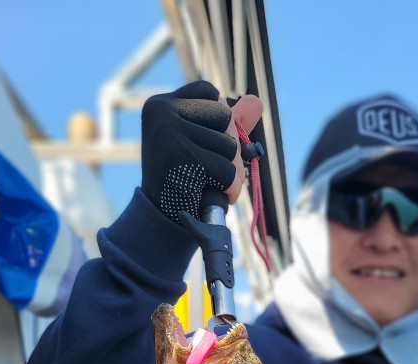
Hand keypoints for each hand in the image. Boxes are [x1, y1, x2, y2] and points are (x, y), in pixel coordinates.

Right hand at [141, 81, 262, 224]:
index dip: (219, 118)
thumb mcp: (201, 143)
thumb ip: (228, 122)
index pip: (209, 92)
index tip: (207, 141)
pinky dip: (230, 187)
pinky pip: (227, 170)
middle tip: (212, 168)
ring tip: (211, 183)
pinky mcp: (181, 159)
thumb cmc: (183, 178)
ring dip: (230, 171)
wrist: (162, 217)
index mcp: (161, 104)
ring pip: (228, 146)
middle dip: (228, 147)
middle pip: (224, 116)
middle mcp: (161, 112)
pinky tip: (217, 194)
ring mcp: (169, 134)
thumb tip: (257, 101)